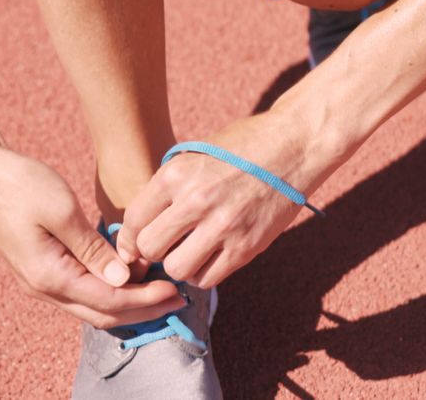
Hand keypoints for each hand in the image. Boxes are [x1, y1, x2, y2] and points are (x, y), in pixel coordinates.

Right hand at [0, 143, 184, 327]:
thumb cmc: (20, 183)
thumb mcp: (62, 210)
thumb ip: (93, 249)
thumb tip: (125, 278)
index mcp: (50, 276)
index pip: (110, 301)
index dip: (146, 300)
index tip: (177, 291)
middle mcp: (44, 287)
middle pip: (103, 312)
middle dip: (144, 309)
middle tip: (179, 298)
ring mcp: (40, 279)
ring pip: (92, 305)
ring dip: (128, 300)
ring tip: (162, 288)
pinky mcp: (42, 267)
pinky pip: (82, 290)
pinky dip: (111, 288)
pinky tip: (132, 274)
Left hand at [115, 110, 344, 287]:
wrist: (295, 146)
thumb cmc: (244, 147)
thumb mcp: (197, 154)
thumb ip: (170, 185)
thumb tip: (143, 222)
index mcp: (176, 174)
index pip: (134, 220)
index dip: (131, 237)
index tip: (137, 243)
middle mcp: (196, 201)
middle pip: (150, 249)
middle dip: (154, 252)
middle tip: (167, 246)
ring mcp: (223, 226)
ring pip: (176, 269)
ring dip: (179, 265)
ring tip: (191, 251)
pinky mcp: (246, 246)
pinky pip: (208, 279)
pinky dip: (204, 272)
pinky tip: (212, 256)